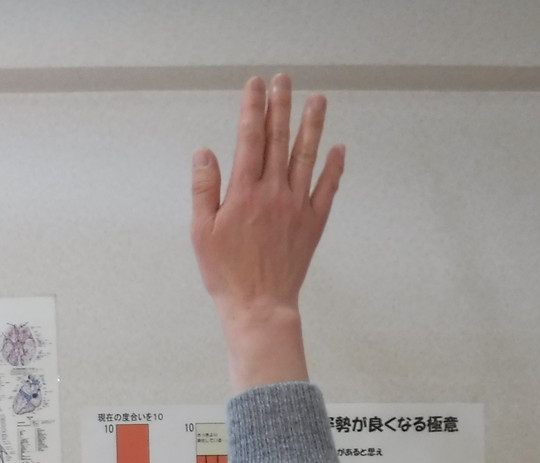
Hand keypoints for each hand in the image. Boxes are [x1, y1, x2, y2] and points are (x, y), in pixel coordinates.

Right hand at [190, 74, 343, 319]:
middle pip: (279, 140)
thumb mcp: (202, 232)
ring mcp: (297, 206)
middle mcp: (274, 192)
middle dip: (281, 107)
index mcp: (244, 193)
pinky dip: (333, 167)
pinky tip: (338, 149)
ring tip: (318, 100)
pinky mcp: (313, 223)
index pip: (249, 139)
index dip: (252, 109)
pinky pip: (327, 188)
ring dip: (312, 126)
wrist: (259, 306)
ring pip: (307, 156)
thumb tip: (204, 153)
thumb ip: (204, 189)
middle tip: (284, 80)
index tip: (255, 86)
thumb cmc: (226, 273)